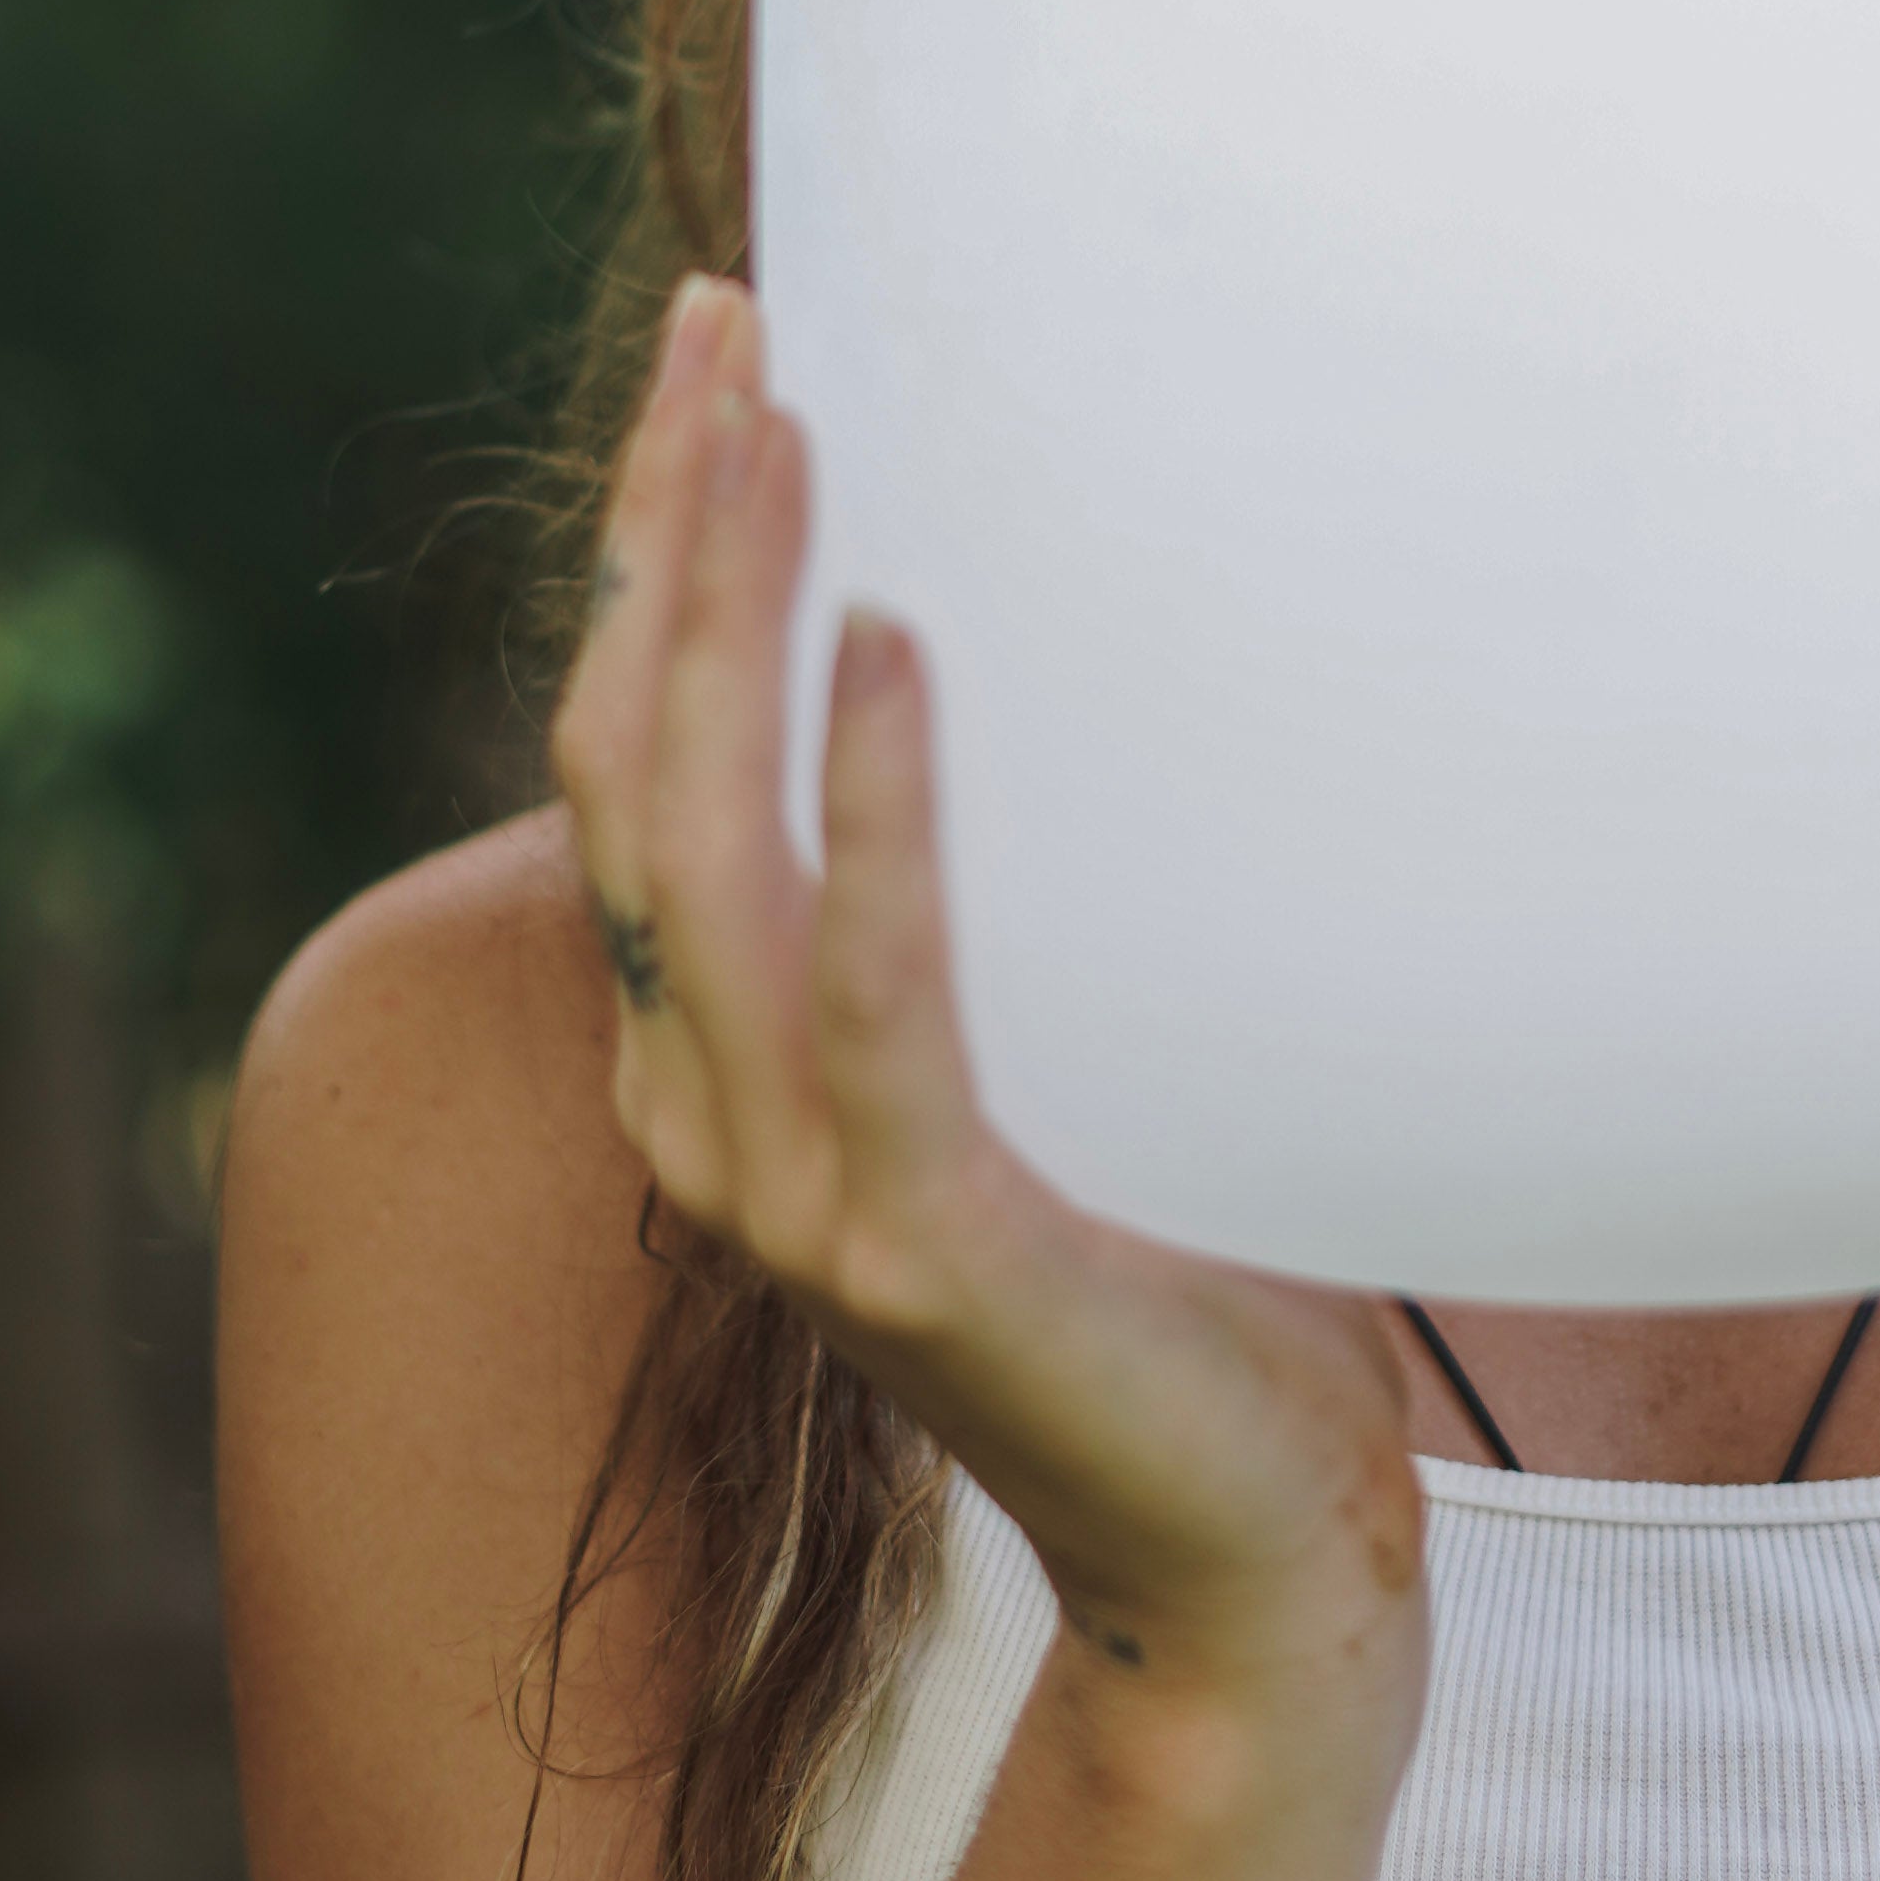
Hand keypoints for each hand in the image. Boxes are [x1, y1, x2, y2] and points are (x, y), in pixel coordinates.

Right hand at [550, 280, 1424, 1685]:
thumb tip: (1074, 679)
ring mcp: (792, 1190)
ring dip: (737, 618)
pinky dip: (878, 811)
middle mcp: (708, 1116)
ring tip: (786, 435)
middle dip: (673, 532)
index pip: (636, 761)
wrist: (1246, 1553)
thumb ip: (1007, 905)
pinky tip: (896, 648)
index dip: (660, 556)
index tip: (722, 364)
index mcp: (719, 1064)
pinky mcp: (920, 1241)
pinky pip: (876, 992)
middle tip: (729, 327)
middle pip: (633, 766)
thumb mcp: (1069, 1045)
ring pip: (704, 851)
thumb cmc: (1184, 1277)